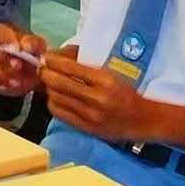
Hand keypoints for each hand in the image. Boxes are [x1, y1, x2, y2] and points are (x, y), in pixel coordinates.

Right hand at [0, 24, 49, 95]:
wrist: (32, 74)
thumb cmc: (31, 55)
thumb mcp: (38, 47)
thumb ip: (32, 43)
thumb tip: (25, 46)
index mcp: (1, 33)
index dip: (5, 39)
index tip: (17, 49)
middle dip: (1, 56)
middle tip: (17, 66)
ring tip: (16, 82)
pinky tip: (3, 88)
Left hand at [40, 53, 156, 141]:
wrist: (143, 119)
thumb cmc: (126, 93)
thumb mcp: (111, 74)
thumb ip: (87, 67)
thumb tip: (61, 57)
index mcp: (105, 80)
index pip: (71, 68)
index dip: (54, 62)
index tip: (47, 57)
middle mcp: (97, 98)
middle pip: (60, 83)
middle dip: (46, 74)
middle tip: (41, 68)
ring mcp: (91, 115)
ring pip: (58, 98)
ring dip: (48, 88)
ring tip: (48, 82)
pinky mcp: (87, 128)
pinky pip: (61, 114)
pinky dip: (53, 103)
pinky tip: (54, 97)